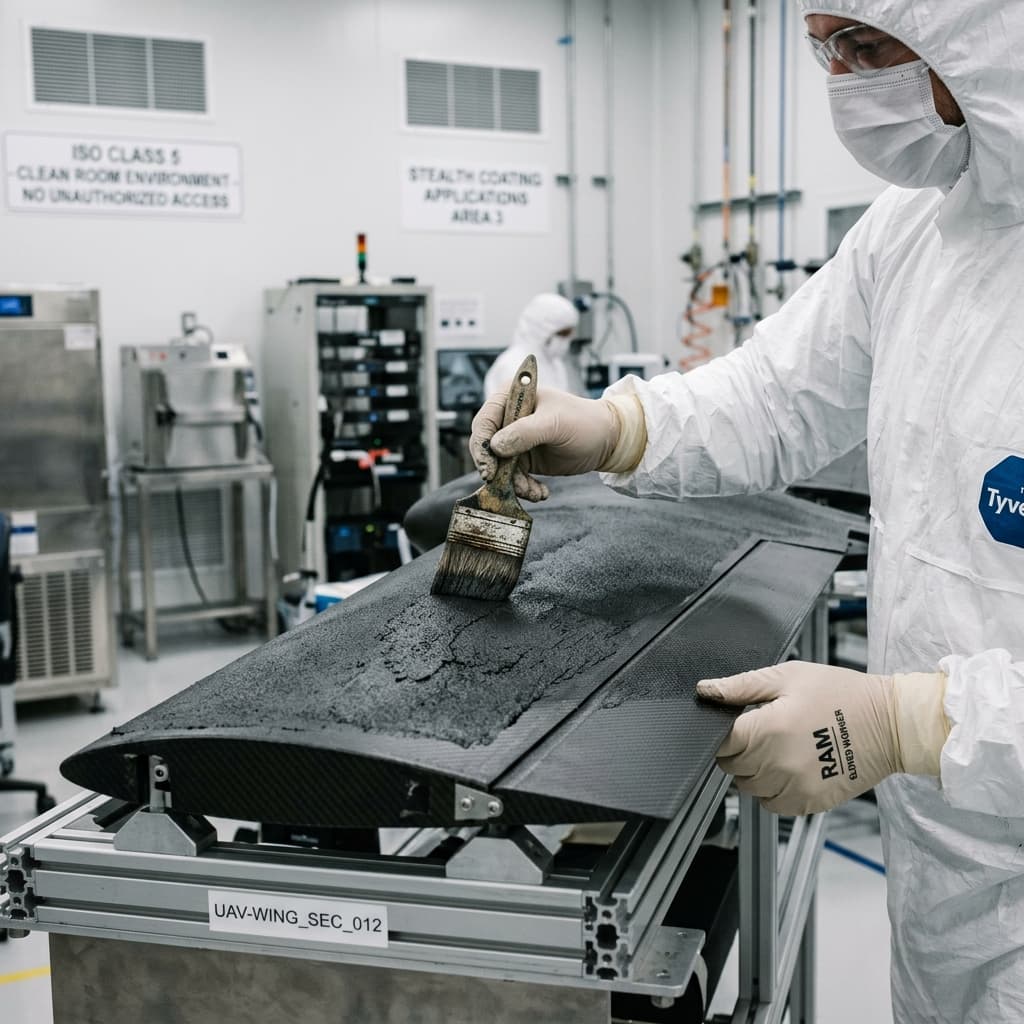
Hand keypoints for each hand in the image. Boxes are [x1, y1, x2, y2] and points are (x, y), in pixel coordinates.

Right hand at [469, 387, 645, 501]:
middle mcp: (508, 419)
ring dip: (514, 484)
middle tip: (512, 486)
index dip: (481, 447)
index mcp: (511, 398)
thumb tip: (495, 447)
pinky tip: (541, 492)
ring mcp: (514, 440)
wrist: (606, 440)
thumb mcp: (554, 424)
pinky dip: (524, 488)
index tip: (489, 468)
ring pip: (499, 467)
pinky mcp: (523, 460)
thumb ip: (524, 432)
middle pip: (485, 448)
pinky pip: (513, 478)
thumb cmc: (583, 421)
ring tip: (535, 492)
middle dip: (497, 471)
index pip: (483, 422)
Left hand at [696, 662, 948, 815]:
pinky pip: (772, 805)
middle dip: (739, 749)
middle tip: (762, 731)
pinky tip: (789, 768)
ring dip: (754, 771)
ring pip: (748, 788)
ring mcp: (794, 787)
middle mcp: (778, 764)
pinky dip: (772, 790)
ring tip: (778, 748)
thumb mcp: (787, 677)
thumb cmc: (840, 693)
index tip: (735, 725)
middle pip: (731, 766)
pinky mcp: (810, 803)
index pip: (720, 743)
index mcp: (768, 729)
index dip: (722, 732)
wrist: (889, 723)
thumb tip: (706, 690)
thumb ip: (741, 686)